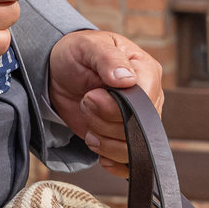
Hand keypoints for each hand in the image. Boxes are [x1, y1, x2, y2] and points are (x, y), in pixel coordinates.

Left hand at [47, 30, 163, 177]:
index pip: (145, 101)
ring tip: (87, 118)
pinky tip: (94, 144)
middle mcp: (149, 99)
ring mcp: (138, 121)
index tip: (92, 95)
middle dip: (103, 121)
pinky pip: (129, 162)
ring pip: (132, 148)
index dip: (116, 106)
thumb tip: (126, 78)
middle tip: (85, 101)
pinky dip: (110, 160)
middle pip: (138, 129)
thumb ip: (107, 59)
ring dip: (102, 139)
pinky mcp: (124, 138)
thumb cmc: (77, 54)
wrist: (59, 73)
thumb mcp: (87, 46)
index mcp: (145, 71)